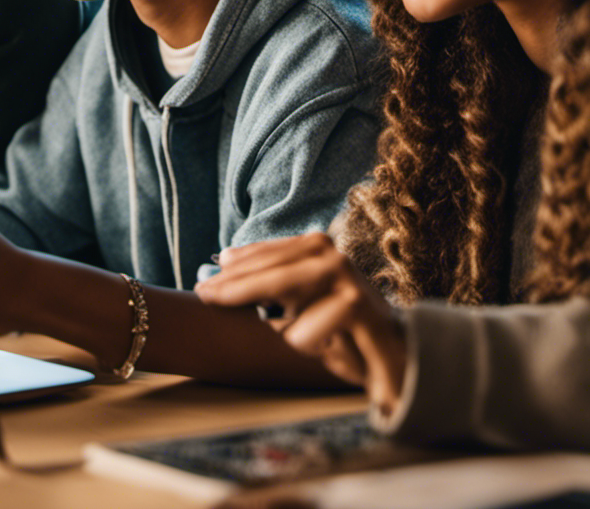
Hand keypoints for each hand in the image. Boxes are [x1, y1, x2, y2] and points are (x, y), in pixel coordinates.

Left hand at [195, 233, 406, 415]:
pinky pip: (306, 331)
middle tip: (203, 295)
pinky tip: (328, 348)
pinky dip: (307, 343)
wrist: (400, 356)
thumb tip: (221, 269)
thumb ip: (270, 287)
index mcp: (315, 247)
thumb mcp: (302, 303)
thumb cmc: (343, 329)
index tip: (205, 283)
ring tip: (306, 340)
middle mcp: (330, 254)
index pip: (264, 255)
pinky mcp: (355, 307)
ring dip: (285, 326)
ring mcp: (344, 277)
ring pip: (284, 298)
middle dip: (232, 287)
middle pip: (267, 272)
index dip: (232, 270)